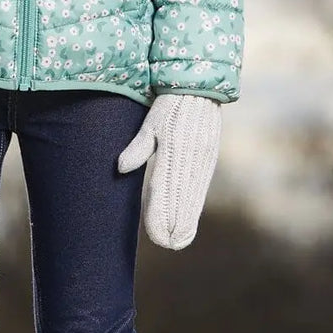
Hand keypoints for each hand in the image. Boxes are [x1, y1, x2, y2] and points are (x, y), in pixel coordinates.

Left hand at [116, 93, 222, 249]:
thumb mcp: (151, 123)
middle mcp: (190, 157)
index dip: (160, 214)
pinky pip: (202, 186)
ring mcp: (203, 159)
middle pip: (181, 199)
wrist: (200, 86)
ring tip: (179, 240)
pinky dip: (195, 205)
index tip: (157, 236)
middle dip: (174, 224)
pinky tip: (190, 219)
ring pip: (194, 196)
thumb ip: (138, 147)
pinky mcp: (210, 157)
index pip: (164, 189)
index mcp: (172, 148)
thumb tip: (122, 167)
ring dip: (187, 219)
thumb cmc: (168, 105)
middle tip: (168, 245)